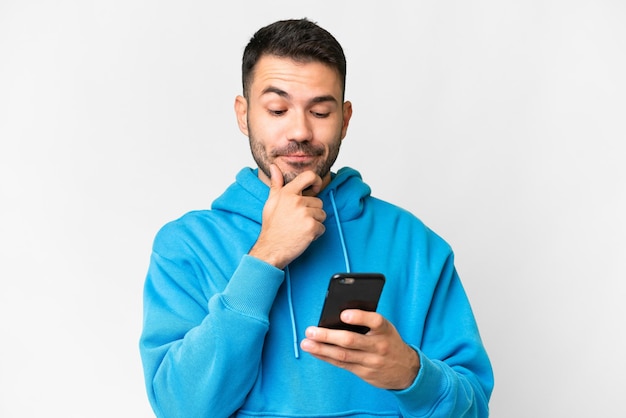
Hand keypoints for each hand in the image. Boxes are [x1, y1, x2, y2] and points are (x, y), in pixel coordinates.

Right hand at [249, 164, 325, 268]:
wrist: (271, 249)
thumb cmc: (272, 226)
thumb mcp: (271, 202)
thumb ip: (276, 184)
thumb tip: (274, 167)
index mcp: (287, 193)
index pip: (309, 176)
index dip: (316, 181)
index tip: (315, 188)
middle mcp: (297, 201)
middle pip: (318, 202)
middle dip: (312, 212)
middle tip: (297, 221)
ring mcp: (305, 214)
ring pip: (322, 215)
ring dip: (314, 223)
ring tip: (299, 228)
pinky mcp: (311, 227)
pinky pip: (322, 227)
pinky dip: (315, 234)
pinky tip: (303, 236)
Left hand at [300, 310, 419, 389]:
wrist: (407, 370)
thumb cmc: (388, 341)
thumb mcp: (385, 329)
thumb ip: (366, 322)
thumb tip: (336, 316)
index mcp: (385, 330)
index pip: (375, 321)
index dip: (360, 317)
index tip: (343, 314)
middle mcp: (379, 346)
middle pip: (351, 341)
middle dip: (328, 336)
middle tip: (311, 331)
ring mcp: (371, 361)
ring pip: (343, 355)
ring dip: (321, 349)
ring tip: (306, 342)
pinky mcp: (364, 373)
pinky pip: (342, 365)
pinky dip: (326, 357)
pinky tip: (315, 351)